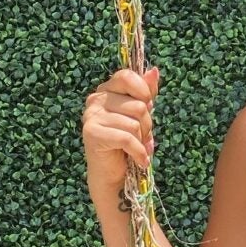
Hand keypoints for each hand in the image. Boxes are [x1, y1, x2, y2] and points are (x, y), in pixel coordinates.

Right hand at [81, 65, 159, 193]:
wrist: (111, 175)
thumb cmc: (127, 143)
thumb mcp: (141, 115)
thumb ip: (146, 92)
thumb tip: (154, 71)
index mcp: (106, 90)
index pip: (126, 76)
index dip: (143, 91)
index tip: (148, 106)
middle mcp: (95, 100)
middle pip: (138, 105)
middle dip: (148, 124)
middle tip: (143, 136)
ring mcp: (91, 116)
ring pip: (135, 122)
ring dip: (143, 140)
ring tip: (138, 147)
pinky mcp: (92, 133)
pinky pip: (127, 138)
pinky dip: (139, 152)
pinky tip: (141, 159)